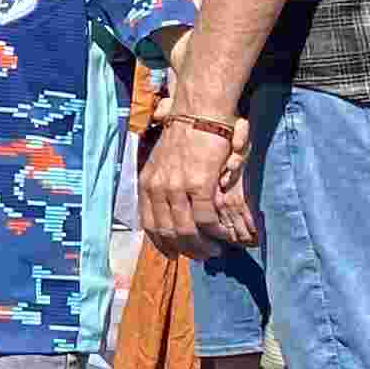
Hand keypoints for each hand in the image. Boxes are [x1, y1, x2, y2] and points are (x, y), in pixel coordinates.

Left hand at [138, 115, 254, 257]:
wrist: (199, 113)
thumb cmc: (186, 136)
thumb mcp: (161, 163)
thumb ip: (161, 186)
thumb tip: (165, 208)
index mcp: (147, 184)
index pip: (149, 224)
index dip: (162, 244)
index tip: (173, 254)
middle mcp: (158, 188)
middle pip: (167, 232)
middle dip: (184, 250)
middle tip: (200, 255)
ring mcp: (177, 187)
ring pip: (186, 230)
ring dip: (201, 246)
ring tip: (212, 251)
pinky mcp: (199, 184)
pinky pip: (206, 218)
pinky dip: (215, 232)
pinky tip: (222, 236)